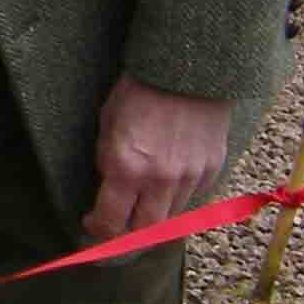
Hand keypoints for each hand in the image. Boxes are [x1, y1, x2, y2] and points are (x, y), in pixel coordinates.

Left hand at [81, 75, 232, 241]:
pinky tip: (167, 184)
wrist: (186, 70)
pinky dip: (177, 197)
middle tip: (117, 224)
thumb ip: (108, 163)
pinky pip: (193, 197)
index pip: (111, 222)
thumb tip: (108, 191)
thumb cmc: (138, 93)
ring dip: (154, 215)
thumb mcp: (107, 126)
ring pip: (171, 217)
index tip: (92, 224)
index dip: (98, 230)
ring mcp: (190, 176)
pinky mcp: (211, 168)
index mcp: (127, 168)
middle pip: (144, 230)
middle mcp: (160, 179)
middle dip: (127, 233)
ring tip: (142, 203)